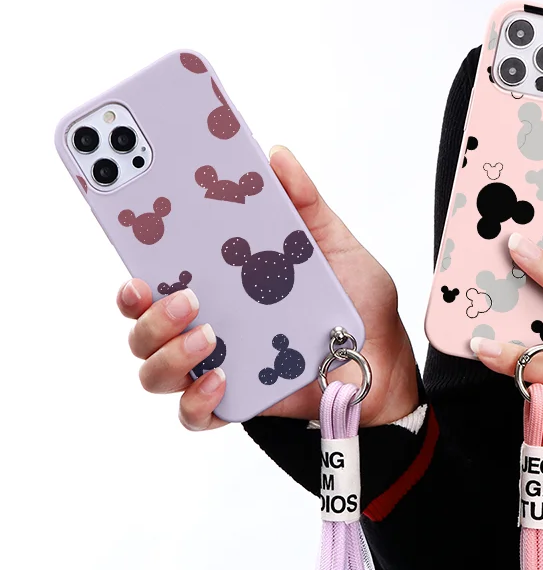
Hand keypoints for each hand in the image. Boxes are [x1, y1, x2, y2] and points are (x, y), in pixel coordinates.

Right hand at [117, 146, 417, 431]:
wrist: (386, 363)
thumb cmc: (355, 306)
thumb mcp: (334, 246)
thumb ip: (304, 204)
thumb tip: (276, 155)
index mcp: (222, 283)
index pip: (160, 269)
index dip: (135, 251)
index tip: (129, 224)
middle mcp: (209, 324)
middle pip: (141, 322)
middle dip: (143, 309)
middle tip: (181, 292)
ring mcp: (218, 366)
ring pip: (154, 369)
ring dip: (166, 351)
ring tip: (207, 335)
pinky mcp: (236, 405)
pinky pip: (192, 414)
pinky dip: (196, 399)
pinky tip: (221, 379)